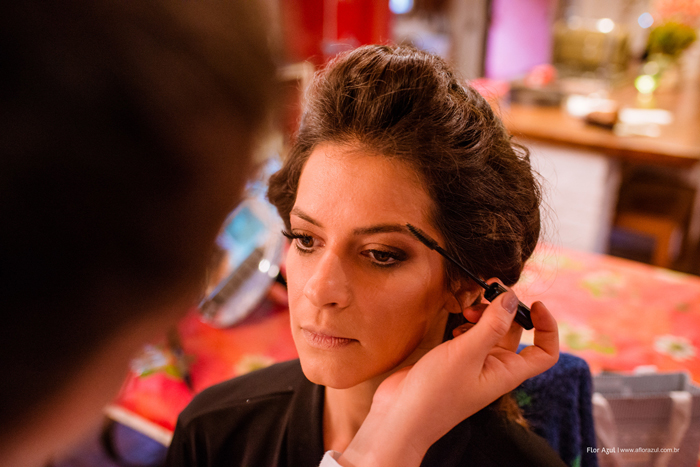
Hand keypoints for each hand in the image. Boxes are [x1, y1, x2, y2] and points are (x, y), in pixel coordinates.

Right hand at [337, 289, 558, 466]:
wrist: (401, 415)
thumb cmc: (435, 393)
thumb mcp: (467, 353)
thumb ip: (492, 324)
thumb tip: (511, 298)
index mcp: (507, 372)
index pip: (545, 353)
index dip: (547, 327)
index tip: (534, 303)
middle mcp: (495, 368)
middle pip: (515, 333)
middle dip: (504, 311)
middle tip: (486, 295)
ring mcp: (475, 365)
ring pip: (490, 332)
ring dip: (483, 316)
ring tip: (466, 311)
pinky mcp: (455, 361)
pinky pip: (470, 336)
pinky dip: (466, 324)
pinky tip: (454, 324)